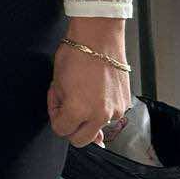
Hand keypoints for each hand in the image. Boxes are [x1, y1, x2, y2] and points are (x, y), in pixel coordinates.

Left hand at [49, 22, 131, 146]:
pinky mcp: (125, 105)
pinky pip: (110, 116)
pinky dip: (102, 108)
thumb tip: (68, 122)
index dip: (55, 114)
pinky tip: (97, 90)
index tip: (57, 102)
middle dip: (71, 127)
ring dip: (88, 117)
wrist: (99, 38)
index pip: (61, 130)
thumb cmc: (75, 54)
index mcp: (77, 110)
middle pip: (80, 140)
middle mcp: (99, 115)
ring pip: (97, 128)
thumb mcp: (57, 81)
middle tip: (68, 107)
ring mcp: (115, 112)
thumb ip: (61, 105)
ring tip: (84, 93)